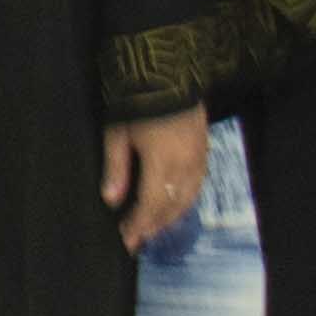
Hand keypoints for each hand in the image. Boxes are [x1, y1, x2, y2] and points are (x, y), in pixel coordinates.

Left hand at [102, 106, 209, 249]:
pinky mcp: (204, 153)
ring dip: (169, 218)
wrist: (170, 75)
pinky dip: (183, 203)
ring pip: (187, 199)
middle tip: (136, 240)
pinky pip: (196, 187)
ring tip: (151, 229)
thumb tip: (111, 201)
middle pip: (171, 206)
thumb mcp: (119, 133)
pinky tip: (172, 208)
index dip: (139, 225)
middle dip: (153, 226)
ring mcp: (199, 159)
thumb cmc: (138, 103)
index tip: (126, 241)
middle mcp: (186, 165)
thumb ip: (116, 168)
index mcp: (163, 161)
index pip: (151, 204)